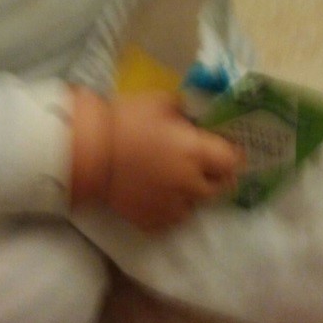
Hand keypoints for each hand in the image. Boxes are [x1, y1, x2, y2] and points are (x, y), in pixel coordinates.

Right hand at [69, 87, 242, 231]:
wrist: (89, 152)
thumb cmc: (126, 121)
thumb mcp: (161, 101)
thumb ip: (186, 109)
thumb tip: (194, 116)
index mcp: (197, 152)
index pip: (233, 162)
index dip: (230, 155)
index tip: (222, 150)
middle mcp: (190, 183)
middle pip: (219, 187)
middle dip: (214, 176)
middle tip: (201, 165)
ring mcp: (171, 206)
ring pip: (195, 206)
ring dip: (192, 195)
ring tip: (177, 182)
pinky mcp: (151, 221)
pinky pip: (171, 220)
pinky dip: (170, 209)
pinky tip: (160, 196)